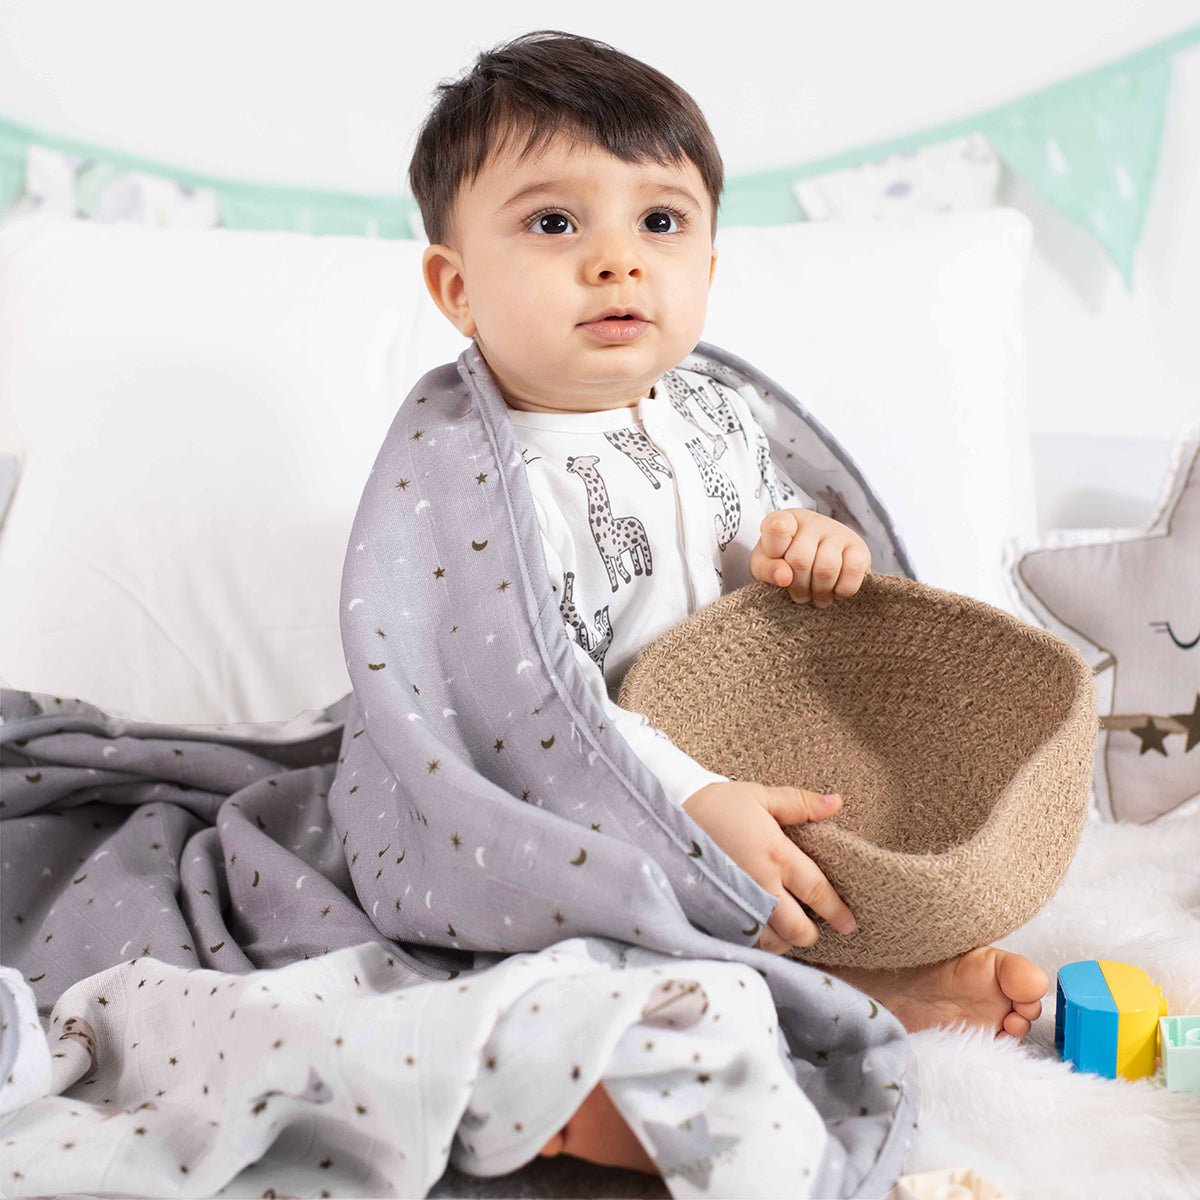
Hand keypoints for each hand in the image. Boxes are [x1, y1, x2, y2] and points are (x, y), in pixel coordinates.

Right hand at [682, 780, 855, 953]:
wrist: (663, 817)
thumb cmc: (716, 804)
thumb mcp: (759, 797)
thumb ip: (800, 803)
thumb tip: (837, 803)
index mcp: (776, 854)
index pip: (817, 891)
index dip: (837, 911)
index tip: (850, 923)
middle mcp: (760, 885)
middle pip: (799, 928)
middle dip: (812, 932)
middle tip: (814, 925)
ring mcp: (737, 904)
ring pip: (774, 941)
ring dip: (786, 940)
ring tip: (787, 929)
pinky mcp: (717, 915)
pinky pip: (746, 942)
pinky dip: (759, 942)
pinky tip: (761, 931)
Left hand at [750, 508, 870, 606]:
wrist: (814, 566)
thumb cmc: (784, 563)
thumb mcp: (765, 565)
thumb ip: (767, 569)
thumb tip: (784, 578)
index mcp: (785, 520)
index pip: (777, 528)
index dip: (774, 551)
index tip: (777, 562)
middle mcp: (813, 521)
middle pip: (801, 559)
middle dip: (798, 585)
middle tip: (799, 593)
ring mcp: (839, 532)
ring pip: (827, 569)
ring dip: (820, 592)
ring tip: (816, 596)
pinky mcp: (859, 548)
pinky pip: (853, 573)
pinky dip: (842, 591)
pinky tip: (834, 591)